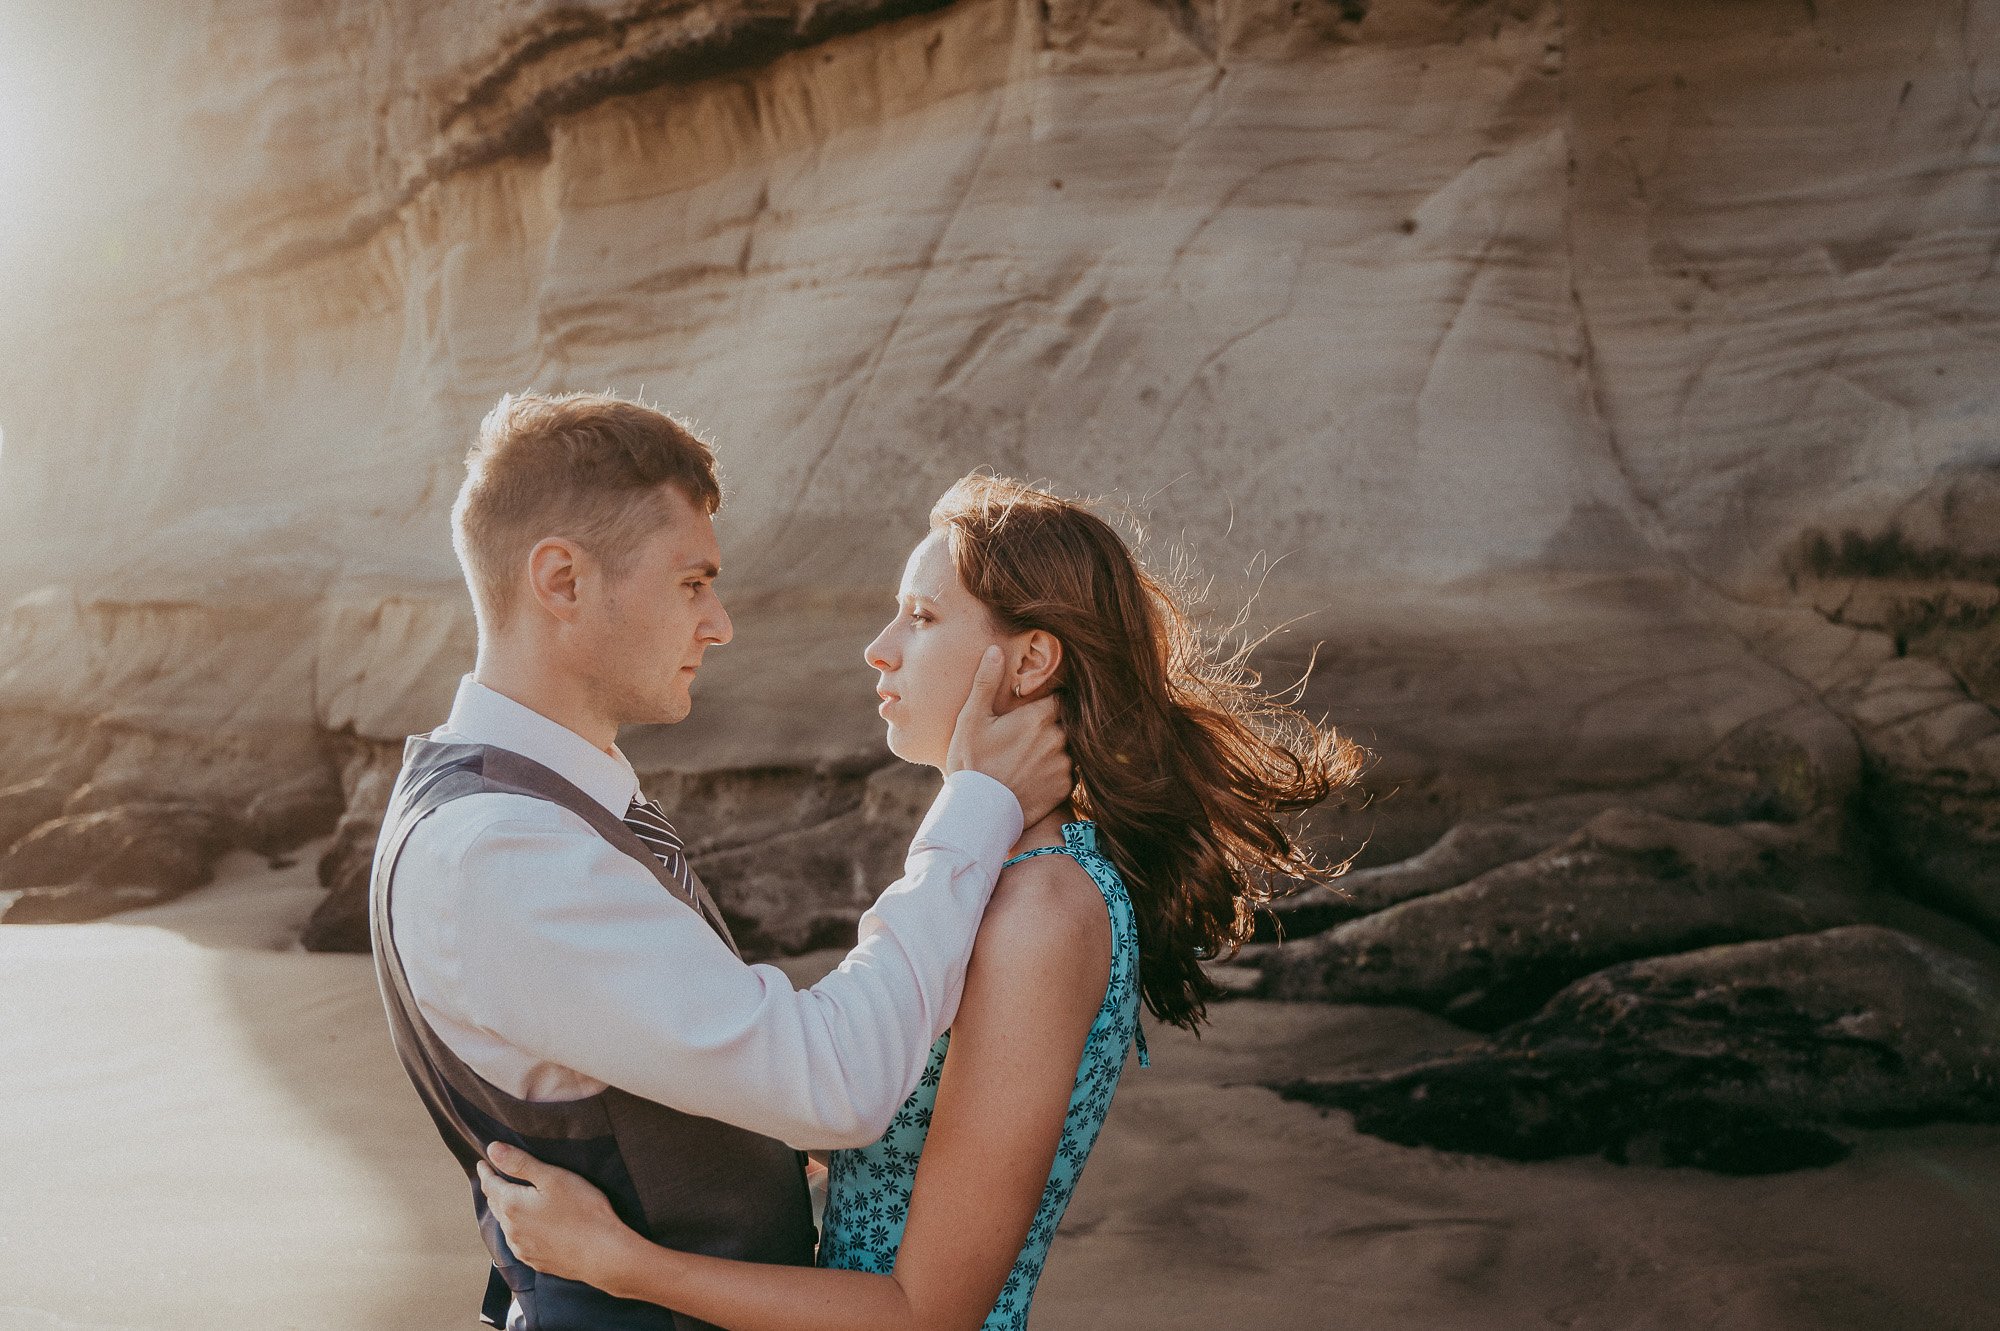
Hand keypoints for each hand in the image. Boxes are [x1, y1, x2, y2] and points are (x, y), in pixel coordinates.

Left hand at [477, 1142, 640, 1293]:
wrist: (603, 1253)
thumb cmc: (582, 1211)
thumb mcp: (553, 1178)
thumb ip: (520, 1163)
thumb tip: (493, 1150)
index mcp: (513, 1205)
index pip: (490, 1185)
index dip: (485, 1172)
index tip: (483, 1163)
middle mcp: (512, 1229)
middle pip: (496, 1205)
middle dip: (493, 1190)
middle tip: (493, 1178)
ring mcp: (523, 1248)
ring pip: (506, 1225)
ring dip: (505, 1211)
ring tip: (509, 1200)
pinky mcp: (536, 1261)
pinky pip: (518, 1241)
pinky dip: (518, 1229)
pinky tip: (527, 1227)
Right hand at [945, 646, 1072, 825]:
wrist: (980, 811)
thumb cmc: (971, 762)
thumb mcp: (972, 719)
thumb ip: (986, 682)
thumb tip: (995, 650)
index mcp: (1039, 717)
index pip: (1059, 697)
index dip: (1049, 699)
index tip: (1036, 705)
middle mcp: (1059, 738)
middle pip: (1063, 722)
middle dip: (1049, 725)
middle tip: (1025, 735)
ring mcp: (1065, 764)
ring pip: (1067, 747)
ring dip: (1053, 748)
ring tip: (1027, 758)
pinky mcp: (1066, 787)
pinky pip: (1067, 772)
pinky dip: (1054, 771)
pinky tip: (1033, 776)